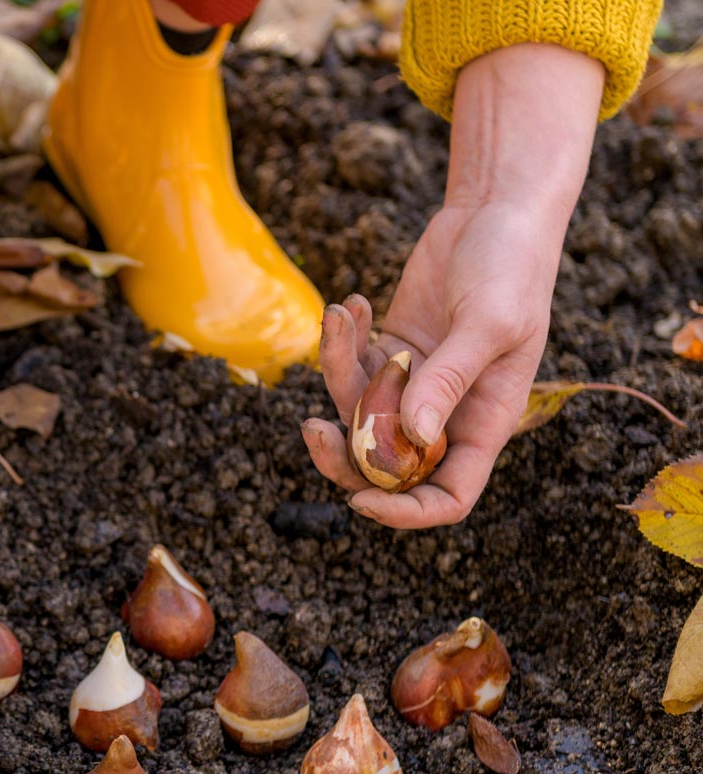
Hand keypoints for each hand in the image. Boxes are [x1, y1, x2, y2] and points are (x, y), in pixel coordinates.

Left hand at [303, 44, 604, 527]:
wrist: (495, 213)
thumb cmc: (510, 265)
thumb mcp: (488, 321)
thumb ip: (449, 378)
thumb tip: (412, 434)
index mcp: (484, 423)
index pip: (447, 496)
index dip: (406, 512)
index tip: (360, 502)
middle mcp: (446, 413)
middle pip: (386, 467)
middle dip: (343, 455)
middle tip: (311, 427)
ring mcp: (413, 383)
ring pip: (356, 411)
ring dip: (336, 371)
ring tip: (343, 315)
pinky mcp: (388, 351)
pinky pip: (350, 366)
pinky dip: (340, 341)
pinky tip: (351, 304)